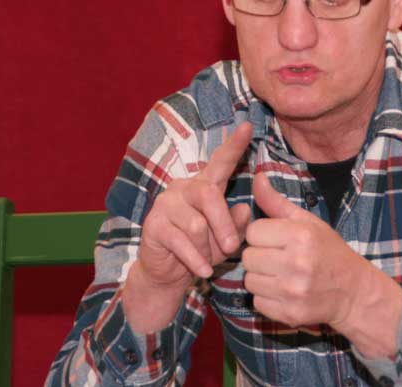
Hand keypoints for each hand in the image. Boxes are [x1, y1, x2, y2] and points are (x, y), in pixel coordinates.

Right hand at [135, 122, 253, 292]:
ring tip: (209, 261)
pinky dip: (196, 260)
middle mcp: (183, 188)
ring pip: (196, 224)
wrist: (168, 273)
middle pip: (209, 195)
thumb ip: (237, 223)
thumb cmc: (202, 249)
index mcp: (204, 185)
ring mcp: (165, 204)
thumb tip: (245, 209)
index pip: (220, 162)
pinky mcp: (153, 225)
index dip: (234, 145)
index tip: (248, 127)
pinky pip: (181, 242)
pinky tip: (202, 271)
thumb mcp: (225, 237)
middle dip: (224, 225)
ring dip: (208, 248)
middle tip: (232, 248)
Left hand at [242, 171, 366, 329]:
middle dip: (259, 256)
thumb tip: (257, 176)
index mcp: (301, 236)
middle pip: (248, 257)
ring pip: (249, 281)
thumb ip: (277, 202)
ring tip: (281, 274)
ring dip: (261, 277)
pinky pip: (257, 302)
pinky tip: (284, 291)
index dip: (262, 235)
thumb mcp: (308, 222)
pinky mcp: (289, 314)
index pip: (253, 232)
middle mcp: (297, 263)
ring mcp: (293, 291)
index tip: (277, 239)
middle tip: (278, 257)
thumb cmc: (328, 251)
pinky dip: (266, 297)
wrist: (353, 291)